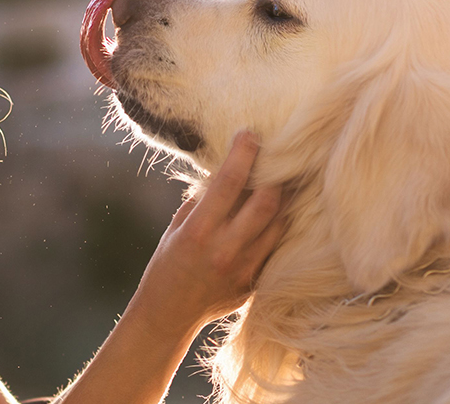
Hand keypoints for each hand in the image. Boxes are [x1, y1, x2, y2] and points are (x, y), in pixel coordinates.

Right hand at [125, 131, 285, 339]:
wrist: (168, 314)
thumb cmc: (167, 265)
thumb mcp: (177, 228)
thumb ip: (202, 201)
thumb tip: (227, 170)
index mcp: (199, 232)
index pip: (230, 183)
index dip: (243, 153)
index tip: (249, 134)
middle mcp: (226, 250)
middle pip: (268, 202)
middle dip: (274, 174)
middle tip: (274, 157)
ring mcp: (245, 269)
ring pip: (280, 223)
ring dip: (282, 199)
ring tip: (280, 181)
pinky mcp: (256, 283)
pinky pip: (276, 246)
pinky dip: (278, 226)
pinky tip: (276, 212)